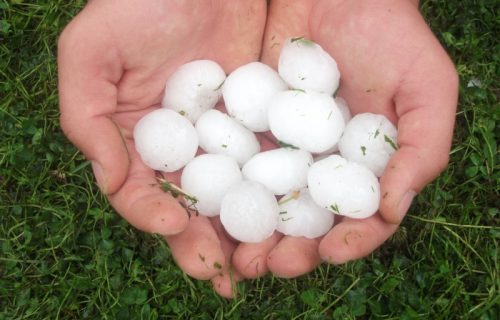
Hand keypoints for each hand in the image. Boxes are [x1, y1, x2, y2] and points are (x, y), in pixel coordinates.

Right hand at [58, 0, 266, 296]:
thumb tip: (109, 181)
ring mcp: (222, 142)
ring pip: (230, 199)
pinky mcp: (258, 127)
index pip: (138, 193)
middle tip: (223, 275)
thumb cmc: (140, 2)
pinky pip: (266, 167)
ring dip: (242, 235)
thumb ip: (85, 116)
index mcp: (135, 141)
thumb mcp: (92, 50)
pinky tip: (289, 218)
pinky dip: (277, 196)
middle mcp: (179, 149)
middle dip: (202, 244)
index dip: (152, 216)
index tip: (175, 224)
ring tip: (259, 263)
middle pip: (188, 208)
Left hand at [232, 0, 457, 277]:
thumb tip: (391, 211)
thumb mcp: (426, 88)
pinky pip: (234, 164)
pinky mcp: (249, 129)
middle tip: (271, 265)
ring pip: (265, 204)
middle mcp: (321, 167)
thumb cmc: (391, 35)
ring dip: (251, 234)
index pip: (359, 220)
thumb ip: (421, 150)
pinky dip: (223, 190)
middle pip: (305, 222)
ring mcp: (282, 150)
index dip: (349, 243)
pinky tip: (211, 208)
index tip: (331, 252)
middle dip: (289, 250)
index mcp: (365, 169)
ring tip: (238, 255)